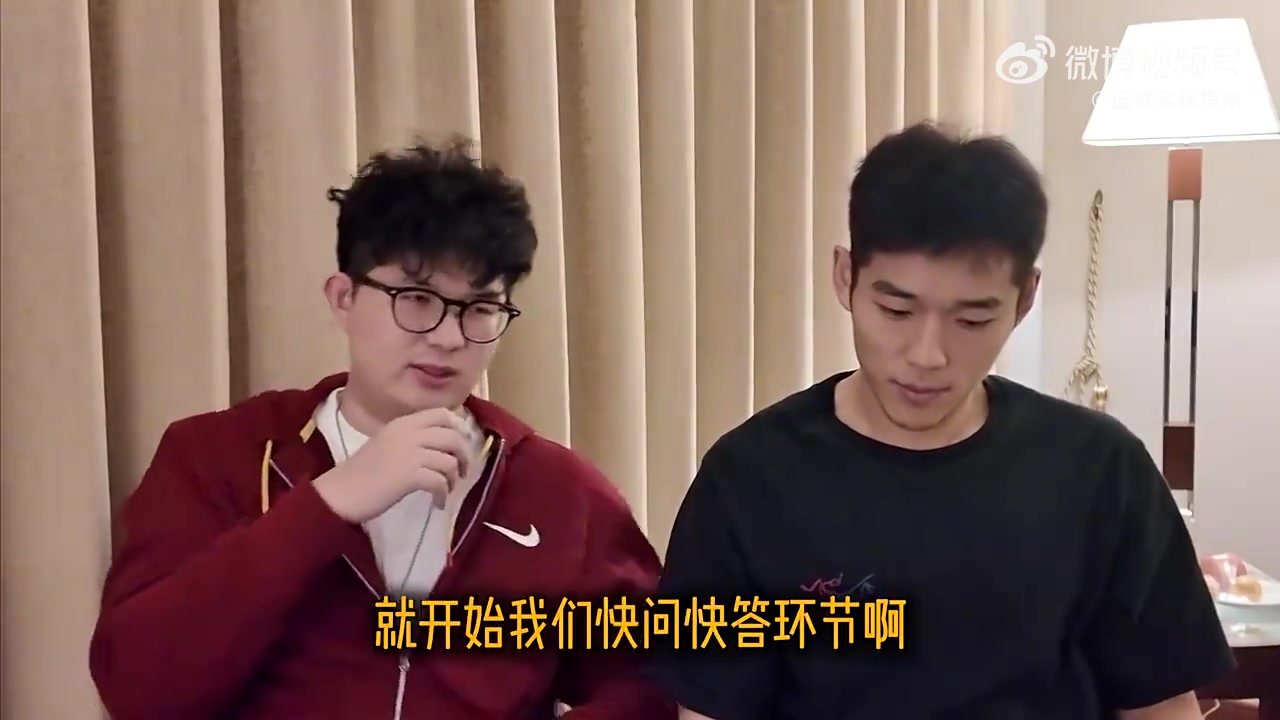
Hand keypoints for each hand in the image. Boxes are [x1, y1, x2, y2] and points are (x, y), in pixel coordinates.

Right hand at [313, 408, 473, 523]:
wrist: (340, 492)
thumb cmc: (360, 472)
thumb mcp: (386, 443)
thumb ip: (410, 438)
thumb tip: (441, 445)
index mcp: (402, 423)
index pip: (442, 414)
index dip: (457, 429)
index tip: (458, 446)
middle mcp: (408, 433)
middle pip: (452, 437)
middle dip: (464, 455)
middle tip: (461, 472)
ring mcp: (409, 454)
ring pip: (450, 460)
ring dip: (453, 478)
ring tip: (446, 490)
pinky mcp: (409, 476)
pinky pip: (440, 481)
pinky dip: (443, 494)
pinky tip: (437, 503)